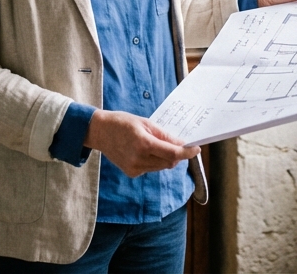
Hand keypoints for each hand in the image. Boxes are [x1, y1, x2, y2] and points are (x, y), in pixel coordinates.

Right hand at [84, 110, 199, 177]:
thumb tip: (181, 144)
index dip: (187, 153)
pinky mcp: (132, 173)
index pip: (172, 153)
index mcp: (144, 143)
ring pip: (161, 166)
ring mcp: (135, 168)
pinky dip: (154, 161)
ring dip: (165, 158)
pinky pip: (150, 168)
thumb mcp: (145, 123)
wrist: (99, 132)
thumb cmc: (122, 122)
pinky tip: (143, 151)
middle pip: (169, 162)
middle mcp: (140, 159)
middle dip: (177, 155)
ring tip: (155, 145)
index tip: (196, 149)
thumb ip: (164, 135)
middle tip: (177, 144)